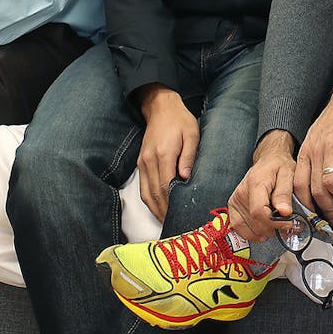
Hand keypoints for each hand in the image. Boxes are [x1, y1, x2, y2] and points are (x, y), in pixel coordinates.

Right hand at [135, 85, 199, 220]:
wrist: (160, 107)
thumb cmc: (180, 121)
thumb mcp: (192, 134)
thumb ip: (188, 156)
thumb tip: (185, 178)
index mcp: (163, 154)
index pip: (165, 186)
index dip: (171, 204)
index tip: (180, 216)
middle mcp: (149, 161)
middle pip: (154, 194)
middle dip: (163, 212)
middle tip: (175, 225)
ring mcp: (142, 162)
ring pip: (145, 193)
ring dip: (155, 209)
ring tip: (167, 221)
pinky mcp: (140, 163)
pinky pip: (142, 187)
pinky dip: (149, 200)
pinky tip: (158, 208)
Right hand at [227, 130, 298, 242]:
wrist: (268, 160)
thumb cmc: (279, 166)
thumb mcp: (288, 174)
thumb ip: (284, 193)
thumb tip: (284, 212)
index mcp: (255, 183)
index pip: (259, 212)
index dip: (275, 223)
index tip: (289, 223)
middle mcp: (241, 193)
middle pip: (254, 223)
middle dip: (273, 229)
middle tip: (288, 226)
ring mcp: (235, 200)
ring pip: (247, 228)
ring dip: (264, 233)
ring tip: (277, 227)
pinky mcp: (233, 206)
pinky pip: (238, 227)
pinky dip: (252, 233)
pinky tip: (263, 231)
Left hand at [294, 62, 332, 226]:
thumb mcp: (317, 136)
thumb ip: (314, 157)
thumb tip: (316, 183)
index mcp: (306, 151)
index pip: (299, 186)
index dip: (307, 205)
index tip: (317, 217)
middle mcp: (315, 150)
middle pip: (315, 189)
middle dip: (326, 209)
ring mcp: (331, 146)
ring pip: (331, 184)